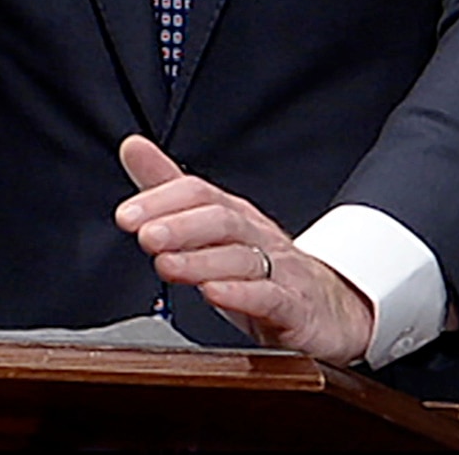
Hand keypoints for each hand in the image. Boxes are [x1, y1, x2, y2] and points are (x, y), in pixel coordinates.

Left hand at [112, 136, 373, 365]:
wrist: (332, 311)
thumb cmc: (265, 269)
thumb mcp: (212, 229)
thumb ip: (169, 191)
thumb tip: (132, 146)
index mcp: (234, 216)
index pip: (199, 194)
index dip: (162, 201)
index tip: (125, 215)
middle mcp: (258, 236)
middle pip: (221, 220)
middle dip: (180, 226)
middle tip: (144, 235)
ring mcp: (281, 270)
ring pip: (242, 259)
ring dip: (201, 261)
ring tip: (165, 265)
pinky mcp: (297, 307)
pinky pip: (272, 297)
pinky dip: (242, 294)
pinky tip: (215, 294)